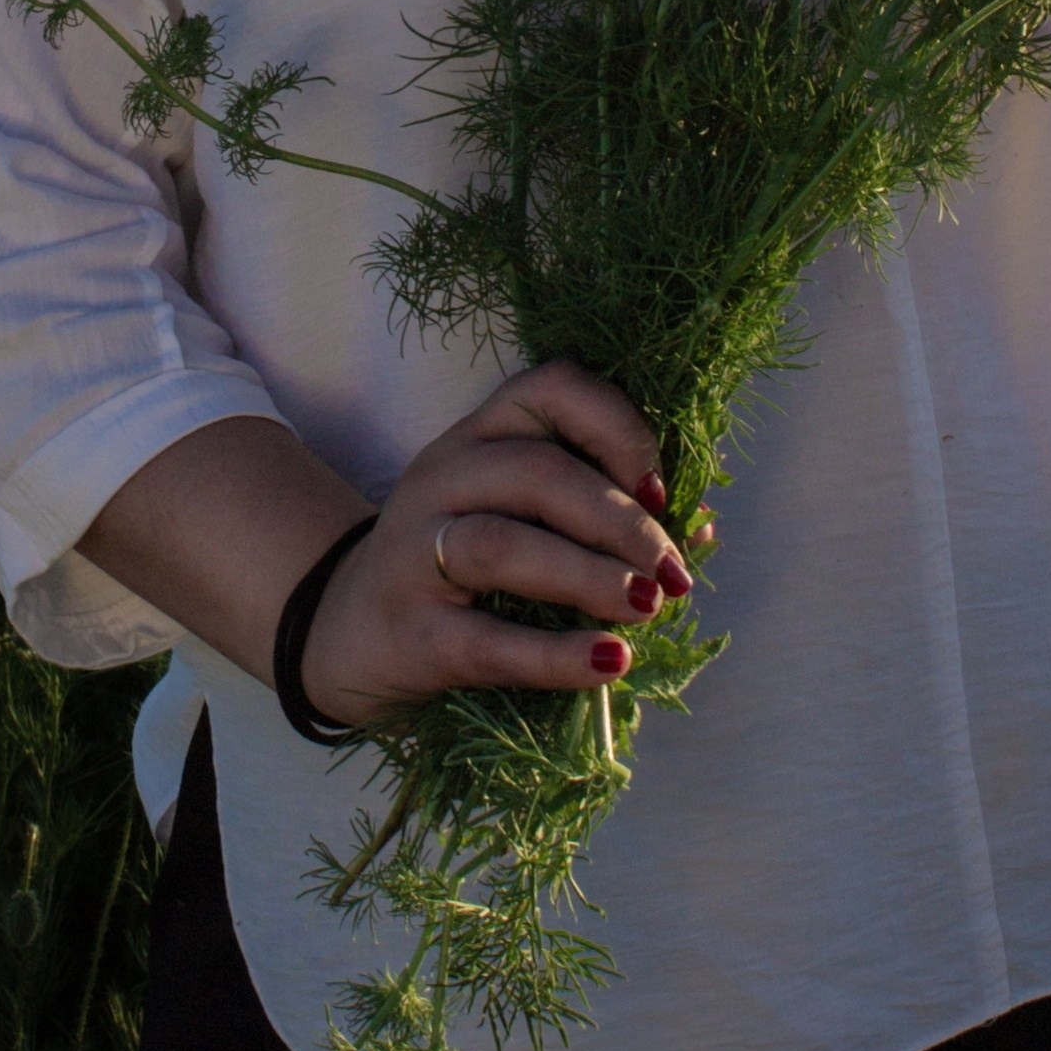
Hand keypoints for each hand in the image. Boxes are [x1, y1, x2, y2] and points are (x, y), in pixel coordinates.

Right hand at [300, 359, 697, 728]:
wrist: (347, 633)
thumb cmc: (462, 569)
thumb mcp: (518, 518)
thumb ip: (600, 513)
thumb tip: (704, 527)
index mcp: (479, 436)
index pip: (550, 388)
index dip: (617, 428)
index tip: (659, 486)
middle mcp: (442, 477)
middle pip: (539, 473)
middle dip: (621, 522)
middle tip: (674, 572)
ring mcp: (417, 552)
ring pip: (505, 545)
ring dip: (589, 576)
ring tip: (648, 607)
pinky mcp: (412, 633)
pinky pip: (486, 641)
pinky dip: (555, 655)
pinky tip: (608, 662)